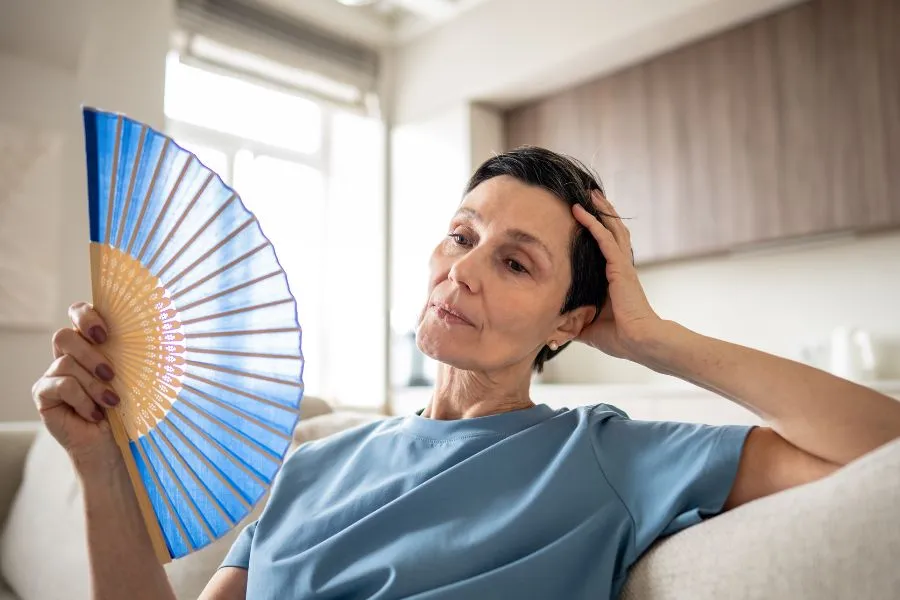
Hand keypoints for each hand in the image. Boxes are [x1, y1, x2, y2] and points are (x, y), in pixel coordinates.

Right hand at [32, 302, 122, 469]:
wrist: (112, 444)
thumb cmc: (127, 407)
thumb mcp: (133, 376)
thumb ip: (131, 354)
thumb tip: (155, 335)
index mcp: (90, 343)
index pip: (77, 313)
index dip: (85, 316)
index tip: (105, 334)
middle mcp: (68, 355)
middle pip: (63, 336)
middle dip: (89, 353)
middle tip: (110, 373)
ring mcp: (53, 374)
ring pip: (66, 364)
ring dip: (93, 385)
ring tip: (111, 402)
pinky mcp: (44, 394)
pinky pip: (61, 386)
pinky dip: (82, 400)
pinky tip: (95, 414)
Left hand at [571, 191, 664, 360]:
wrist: (639, 342)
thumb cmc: (621, 338)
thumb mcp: (590, 328)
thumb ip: (575, 324)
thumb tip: (556, 330)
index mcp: (616, 279)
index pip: (608, 247)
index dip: (600, 230)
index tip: (589, 216)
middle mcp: (621, 268)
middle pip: (614, 231)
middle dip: (603, 212)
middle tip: (591, 195)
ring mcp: (622, 266)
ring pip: (612, 229)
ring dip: (600, 210)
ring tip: (590, 193)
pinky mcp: (620, 268)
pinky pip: (605, 239)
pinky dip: (593, 223)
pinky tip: (580, 211)